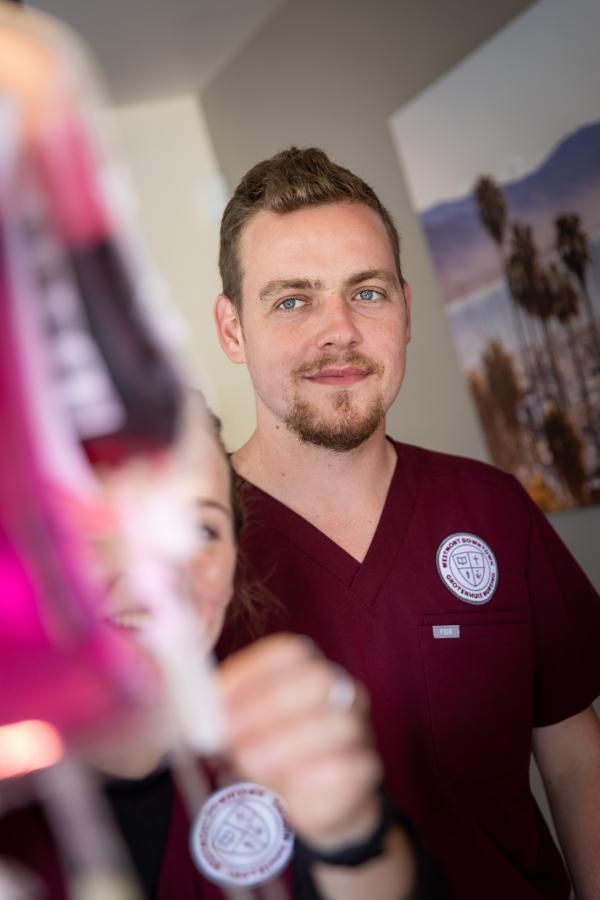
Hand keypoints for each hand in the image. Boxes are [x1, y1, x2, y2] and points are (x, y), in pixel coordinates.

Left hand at [217, 633, 381, 848]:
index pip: (288, 652)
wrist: (318, 799)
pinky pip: (345, 769)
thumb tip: (187, 714)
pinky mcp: (365, 769)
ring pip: (335, 725)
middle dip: (266, 705)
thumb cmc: (272, 751)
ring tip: (248, 763)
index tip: (214, 699)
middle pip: (317, 680)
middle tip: (228, 734)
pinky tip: (282, 789)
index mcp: (306, 668)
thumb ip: (221, 714)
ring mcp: (357, 728)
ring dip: (283, 745)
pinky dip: (308, 780)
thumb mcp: (243, 728)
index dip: (249, 671)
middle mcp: (339, 690)